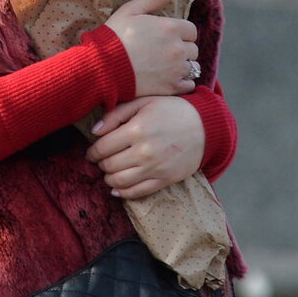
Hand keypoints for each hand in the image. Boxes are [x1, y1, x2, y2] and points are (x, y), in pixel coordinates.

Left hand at [87, 96, 203, 199]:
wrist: (205, 125)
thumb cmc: (170, 110)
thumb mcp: (142, 103)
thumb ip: (115, 114)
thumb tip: (94, 131)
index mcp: (136, 130)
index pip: (102, 148)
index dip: (92, 152)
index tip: (92, 152)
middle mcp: (144, 151)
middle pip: (109, 166)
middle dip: (100, 164)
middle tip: (101, 161)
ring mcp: (156, 168)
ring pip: (120, 182)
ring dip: (109, 179)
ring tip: (109, 172)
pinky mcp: (166, 179)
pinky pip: (138, 192)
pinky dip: (123, 193)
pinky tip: (117, 189)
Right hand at [104, 0, 199, 97]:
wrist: (101, 68)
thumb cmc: (113, 38)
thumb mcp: (130, 11)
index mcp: (171, 27)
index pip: (190, 30)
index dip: (178, 33)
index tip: (164, 37)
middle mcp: (178, 48)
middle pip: (193, 49)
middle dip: (180, 50)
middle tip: (160, 53)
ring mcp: (177, 69)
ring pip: (192, 67)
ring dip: (182, 66)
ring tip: (163, 67)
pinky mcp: (171, 87)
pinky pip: (189, 85)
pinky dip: (181, 83)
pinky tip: (165, 80)